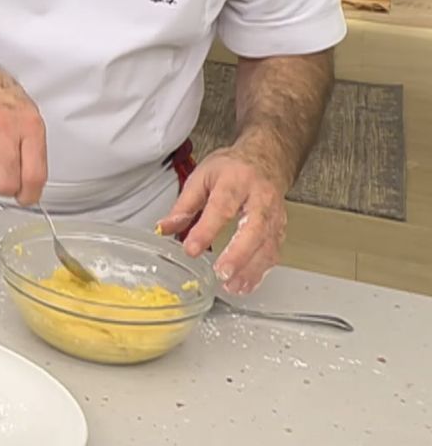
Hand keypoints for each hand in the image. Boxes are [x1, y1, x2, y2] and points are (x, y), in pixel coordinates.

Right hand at [0, 61, 46, 205]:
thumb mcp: (28, 113)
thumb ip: (34, 148)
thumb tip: (33, 184)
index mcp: (28, 124)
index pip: (34, 174)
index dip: (30, 194)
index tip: (26, 197)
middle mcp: (3, 128)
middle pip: (6, 184)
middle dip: (6, 187)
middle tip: (4, 178)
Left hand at [157, 139, 288, 294]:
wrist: (265, 160)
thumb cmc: (232, 168)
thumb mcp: (202, 176)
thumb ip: (184, 205)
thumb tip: (164, 228)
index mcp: (236, 181)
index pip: (221, 207)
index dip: (206, 230)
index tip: (191, 248)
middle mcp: (260, 198)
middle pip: (254, 228)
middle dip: (238, 254)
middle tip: (221, 272)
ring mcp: (274, 215)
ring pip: (268, 244)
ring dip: (251, 269)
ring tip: (231, 286)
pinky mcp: (280, 229)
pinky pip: (273, 252)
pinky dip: (260, 271)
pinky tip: (245, 284)